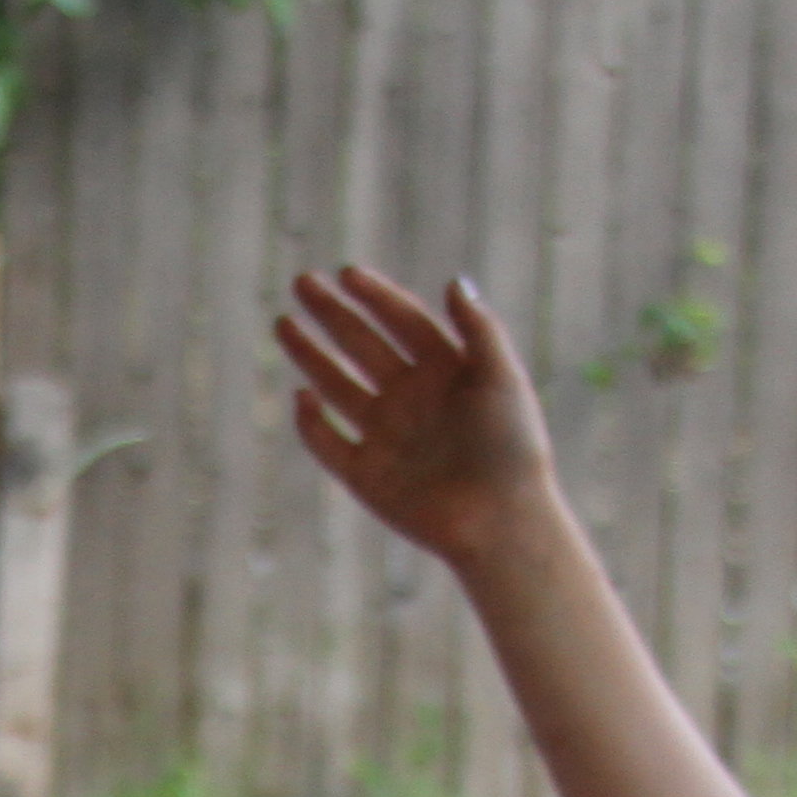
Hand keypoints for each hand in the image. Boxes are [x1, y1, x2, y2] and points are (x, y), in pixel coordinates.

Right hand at [279, 265, 565, 570]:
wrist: (502, 522)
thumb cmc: (513, 449)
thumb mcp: (503, 379)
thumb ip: (480, 329)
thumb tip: (453, 280)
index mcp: (445, 371)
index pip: (403, 322)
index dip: (376, 296)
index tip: (347, 273)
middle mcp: (411, 397)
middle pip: (363, 346)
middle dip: (332, 314)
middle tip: (302, 283)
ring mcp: (386, 435)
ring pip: (338, 386)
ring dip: (311, 355)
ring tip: (284, 323)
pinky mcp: (367, 476)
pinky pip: (329, 444)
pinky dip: (312, 423)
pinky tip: (302, 396)